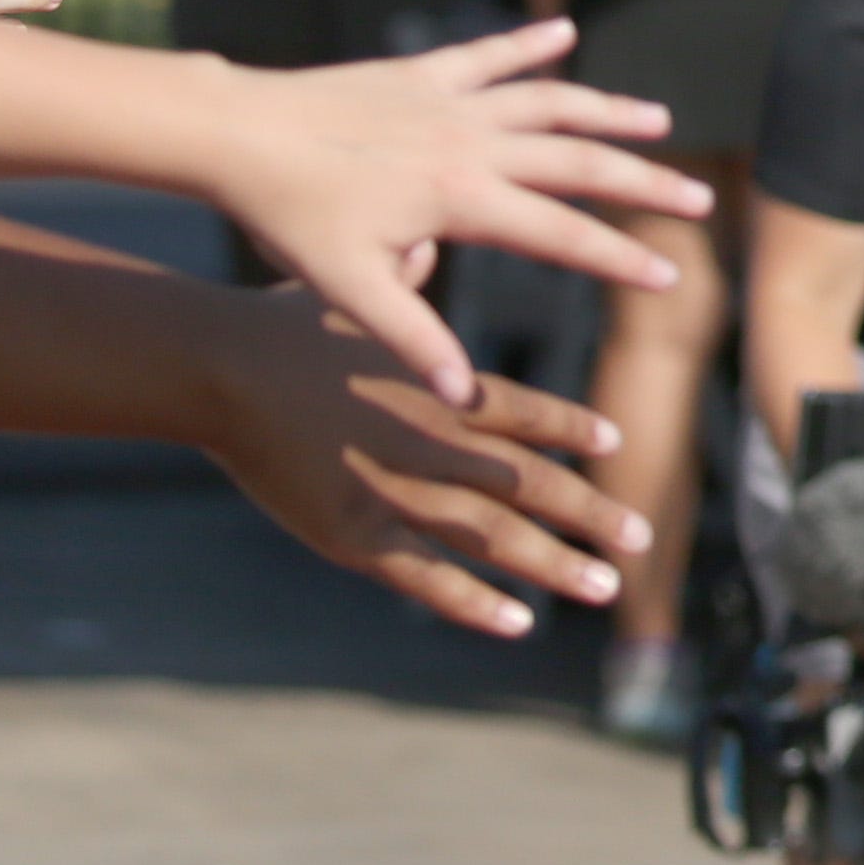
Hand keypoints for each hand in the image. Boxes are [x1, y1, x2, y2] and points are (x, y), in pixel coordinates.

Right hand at [185, 284, 647, 636]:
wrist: (222, 367)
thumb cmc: (284, 325)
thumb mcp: (360, 297)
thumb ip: (406, 280)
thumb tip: (425, 242)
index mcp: (444, 389)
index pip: (529, 413)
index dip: (574, 429)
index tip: (615, 443)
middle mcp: (437, 442)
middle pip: (532, 484)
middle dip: (592, 512)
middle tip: (641, 536)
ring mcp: (400, 492)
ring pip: (495, 538)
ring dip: (556, 564)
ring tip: (606, 585)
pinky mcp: (354, 534)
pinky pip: (426, 577)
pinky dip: (475, 603)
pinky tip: (519, 623)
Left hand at [203, 18, 705, 406]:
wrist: (236, 133)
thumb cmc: (288, 215)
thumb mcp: (347, 289)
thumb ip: (413, 336)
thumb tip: (463, 396)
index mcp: (460, 198)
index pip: (560, 234)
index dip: (618, 258)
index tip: (667, 278)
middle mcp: (471, 143)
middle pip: (580, 162)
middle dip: (646, 184)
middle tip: (700, 200)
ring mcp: (451, 101)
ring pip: (551, 100)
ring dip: (609, 110)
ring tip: (660, 119)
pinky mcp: (423, 72)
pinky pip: (489, 55)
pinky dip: (530, 42)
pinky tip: (566, 31)